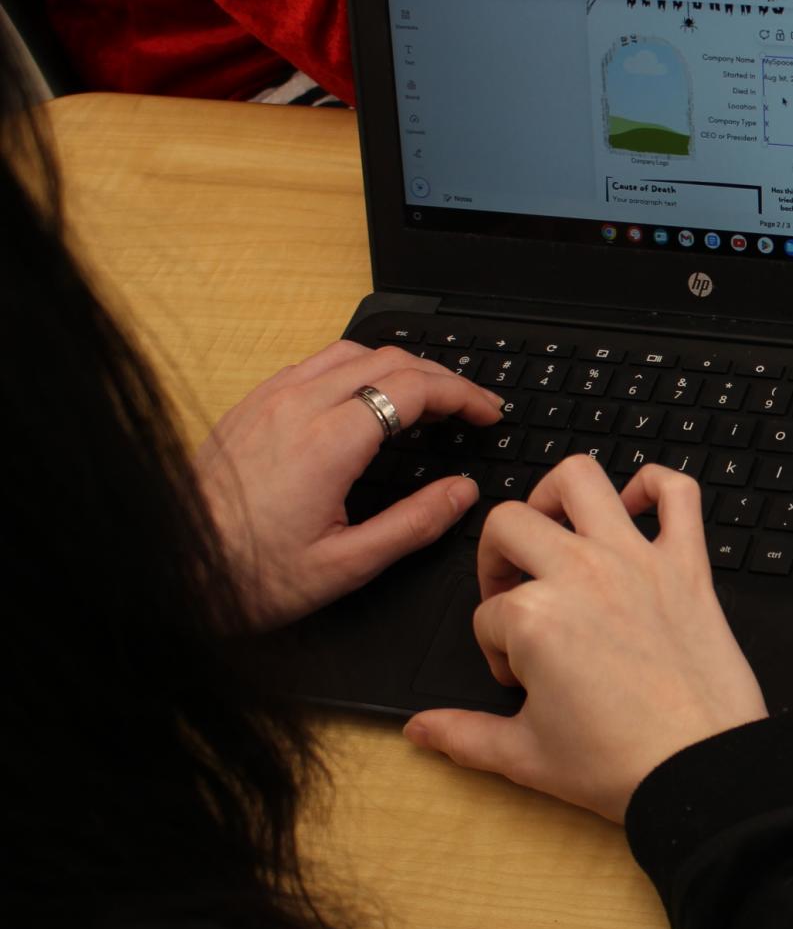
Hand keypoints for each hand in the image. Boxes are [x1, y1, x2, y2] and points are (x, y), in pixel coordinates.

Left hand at [198, 340, 503, 628]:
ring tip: (427, 398)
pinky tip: (366, 400)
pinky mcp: (249, 405)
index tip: (488, 414)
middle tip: (471, 407)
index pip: (414, 389)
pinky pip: (313, 364)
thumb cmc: (247, 576)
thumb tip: (462, 492)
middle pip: (389, 359)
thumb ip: (413, 524)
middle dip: (442, 376)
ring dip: (399, 366)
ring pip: (351, 352)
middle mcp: (297, 407)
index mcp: (328, 444)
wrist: (168, 570)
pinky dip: (356, 369)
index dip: (464, 396)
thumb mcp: (345, 565)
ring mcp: (268, 400)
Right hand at [404, 457, 768, 820]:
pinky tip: (636, 509)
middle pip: (509, 526)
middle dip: (498, 560)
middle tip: (516, 599)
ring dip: (554, 497)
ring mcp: (637, 561)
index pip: (487, 614)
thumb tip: (420, 729)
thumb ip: (463, 734)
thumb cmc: (621, 765)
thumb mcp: (524, 755)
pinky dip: (656, 485)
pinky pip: (678, 493)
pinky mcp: (688, 565)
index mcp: (534, 617)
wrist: (700, 772)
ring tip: (555, 533)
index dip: (497, 650)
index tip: (523, 680)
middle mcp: (581, 573)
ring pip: (580, 478)